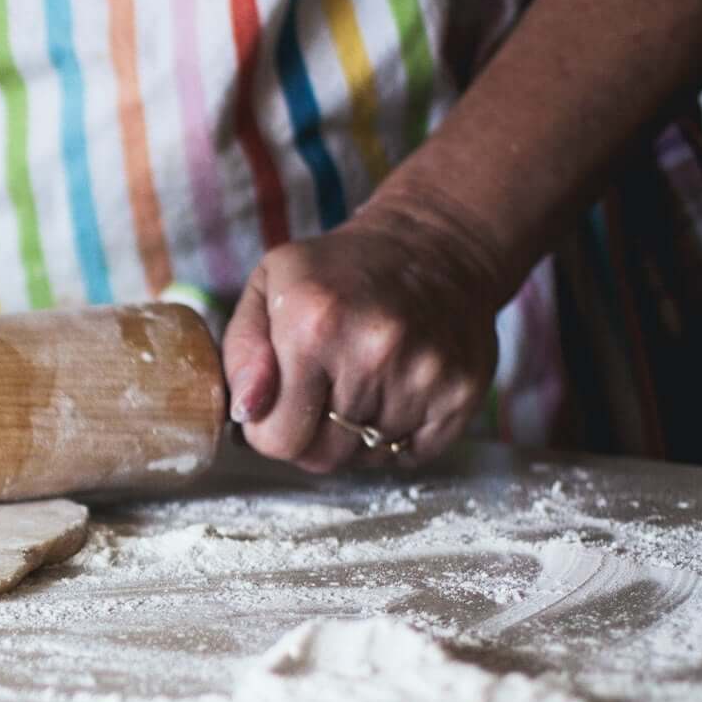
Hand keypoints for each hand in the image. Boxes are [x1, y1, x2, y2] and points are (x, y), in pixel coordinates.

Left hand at [220, 197, 504, 471]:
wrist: (434, 244)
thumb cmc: (337, 273)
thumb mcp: (267, 289)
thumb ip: (241, 354)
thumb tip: (247, 412)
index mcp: (314, 326)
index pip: (278, 439)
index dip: (271, 430)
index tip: (280, 403)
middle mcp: (373, 351)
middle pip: (324, 456)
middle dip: (313, 436)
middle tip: (322, 394)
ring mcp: (424, 374)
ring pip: (368, 456)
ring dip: (358, 434)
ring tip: (363, 382)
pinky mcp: (461, 392)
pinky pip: (413, 454)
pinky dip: (401, 436)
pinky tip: (397, 390)